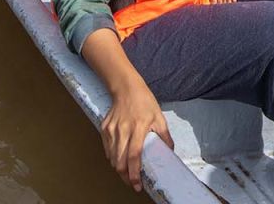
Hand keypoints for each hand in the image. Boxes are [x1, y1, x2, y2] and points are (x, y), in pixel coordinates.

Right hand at [101, 77, 173, 192]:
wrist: (126, 88)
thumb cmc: (144, 102)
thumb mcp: (159, 117)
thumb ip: (164, 136)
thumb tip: (170, 152)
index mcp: (138, 127)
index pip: (134, 155)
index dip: (134, 173)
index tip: (137, 185)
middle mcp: (123, 130)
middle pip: (120, 161)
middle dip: (125, 176)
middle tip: (132, 183)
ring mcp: (112, 130)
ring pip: (112, 158)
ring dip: (119, 169)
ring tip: (127, 173)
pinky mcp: (104, 128)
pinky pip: (107, 149)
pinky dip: (113, 158)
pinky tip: (120, 159)